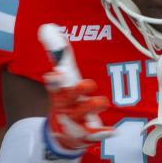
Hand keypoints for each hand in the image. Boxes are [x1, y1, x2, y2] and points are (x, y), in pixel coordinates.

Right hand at [39, 24, 113, 156]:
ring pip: (81, 114)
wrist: (62, 135)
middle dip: (76, 91)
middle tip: (87, 84)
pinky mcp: (85, 135)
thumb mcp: (62, 80)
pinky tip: (112, 130)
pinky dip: (101, 132)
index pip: (55, 85)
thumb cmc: (66, 101)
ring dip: (91, 106)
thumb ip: (60, 56)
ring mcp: (74, 122)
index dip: (55, 80)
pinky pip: (93, 134)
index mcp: (59, 94)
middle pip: (68, 98)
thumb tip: (49, 27)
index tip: (56, 74)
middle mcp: (64, 107)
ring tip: (102, 100)